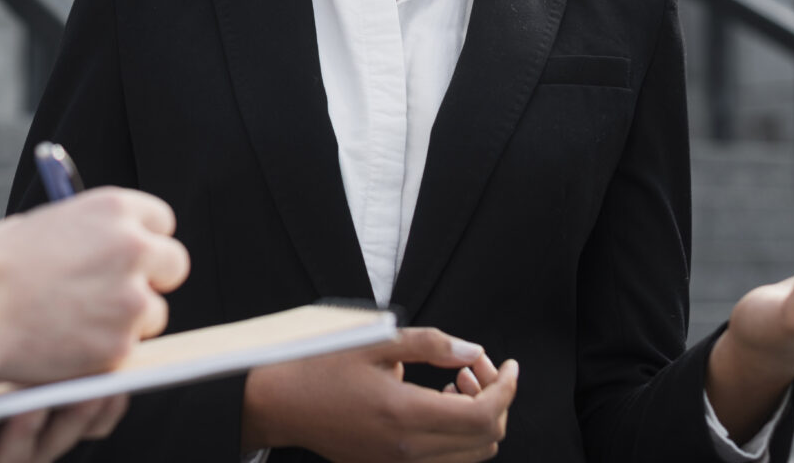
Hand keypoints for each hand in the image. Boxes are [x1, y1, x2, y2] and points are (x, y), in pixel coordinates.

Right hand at [0, 188, 189, 384]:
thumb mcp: (41, 223)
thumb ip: (82, 231)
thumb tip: (99, 241)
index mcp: (112, 208)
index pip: (161, 221)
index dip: (144, 240)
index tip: (131, 257)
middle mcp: (132, 248)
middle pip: (174, 263)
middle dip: (152, 279)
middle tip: (120, 293)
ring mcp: (130, 299)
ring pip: (154, 312)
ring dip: (127, 320)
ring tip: (80, 323)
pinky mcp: (120, 344)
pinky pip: (130, 349)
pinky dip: (106, 351)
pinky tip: (70, 345)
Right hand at [242, 327, 518, 462]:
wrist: (283, 403)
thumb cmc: (324, 367)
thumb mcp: (376, 343)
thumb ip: (431, 345)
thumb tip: (476, 351)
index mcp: (406, 415)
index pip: (483, 416)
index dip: (507, 389)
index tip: (509, 365)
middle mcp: (408, 450)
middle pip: (485, 439)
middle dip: (495, 399)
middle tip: (475, 366)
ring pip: (471, 455)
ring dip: (478, 419)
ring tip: (457, 382)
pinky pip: (447, 462)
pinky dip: (458, 436)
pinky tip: (441, 403)